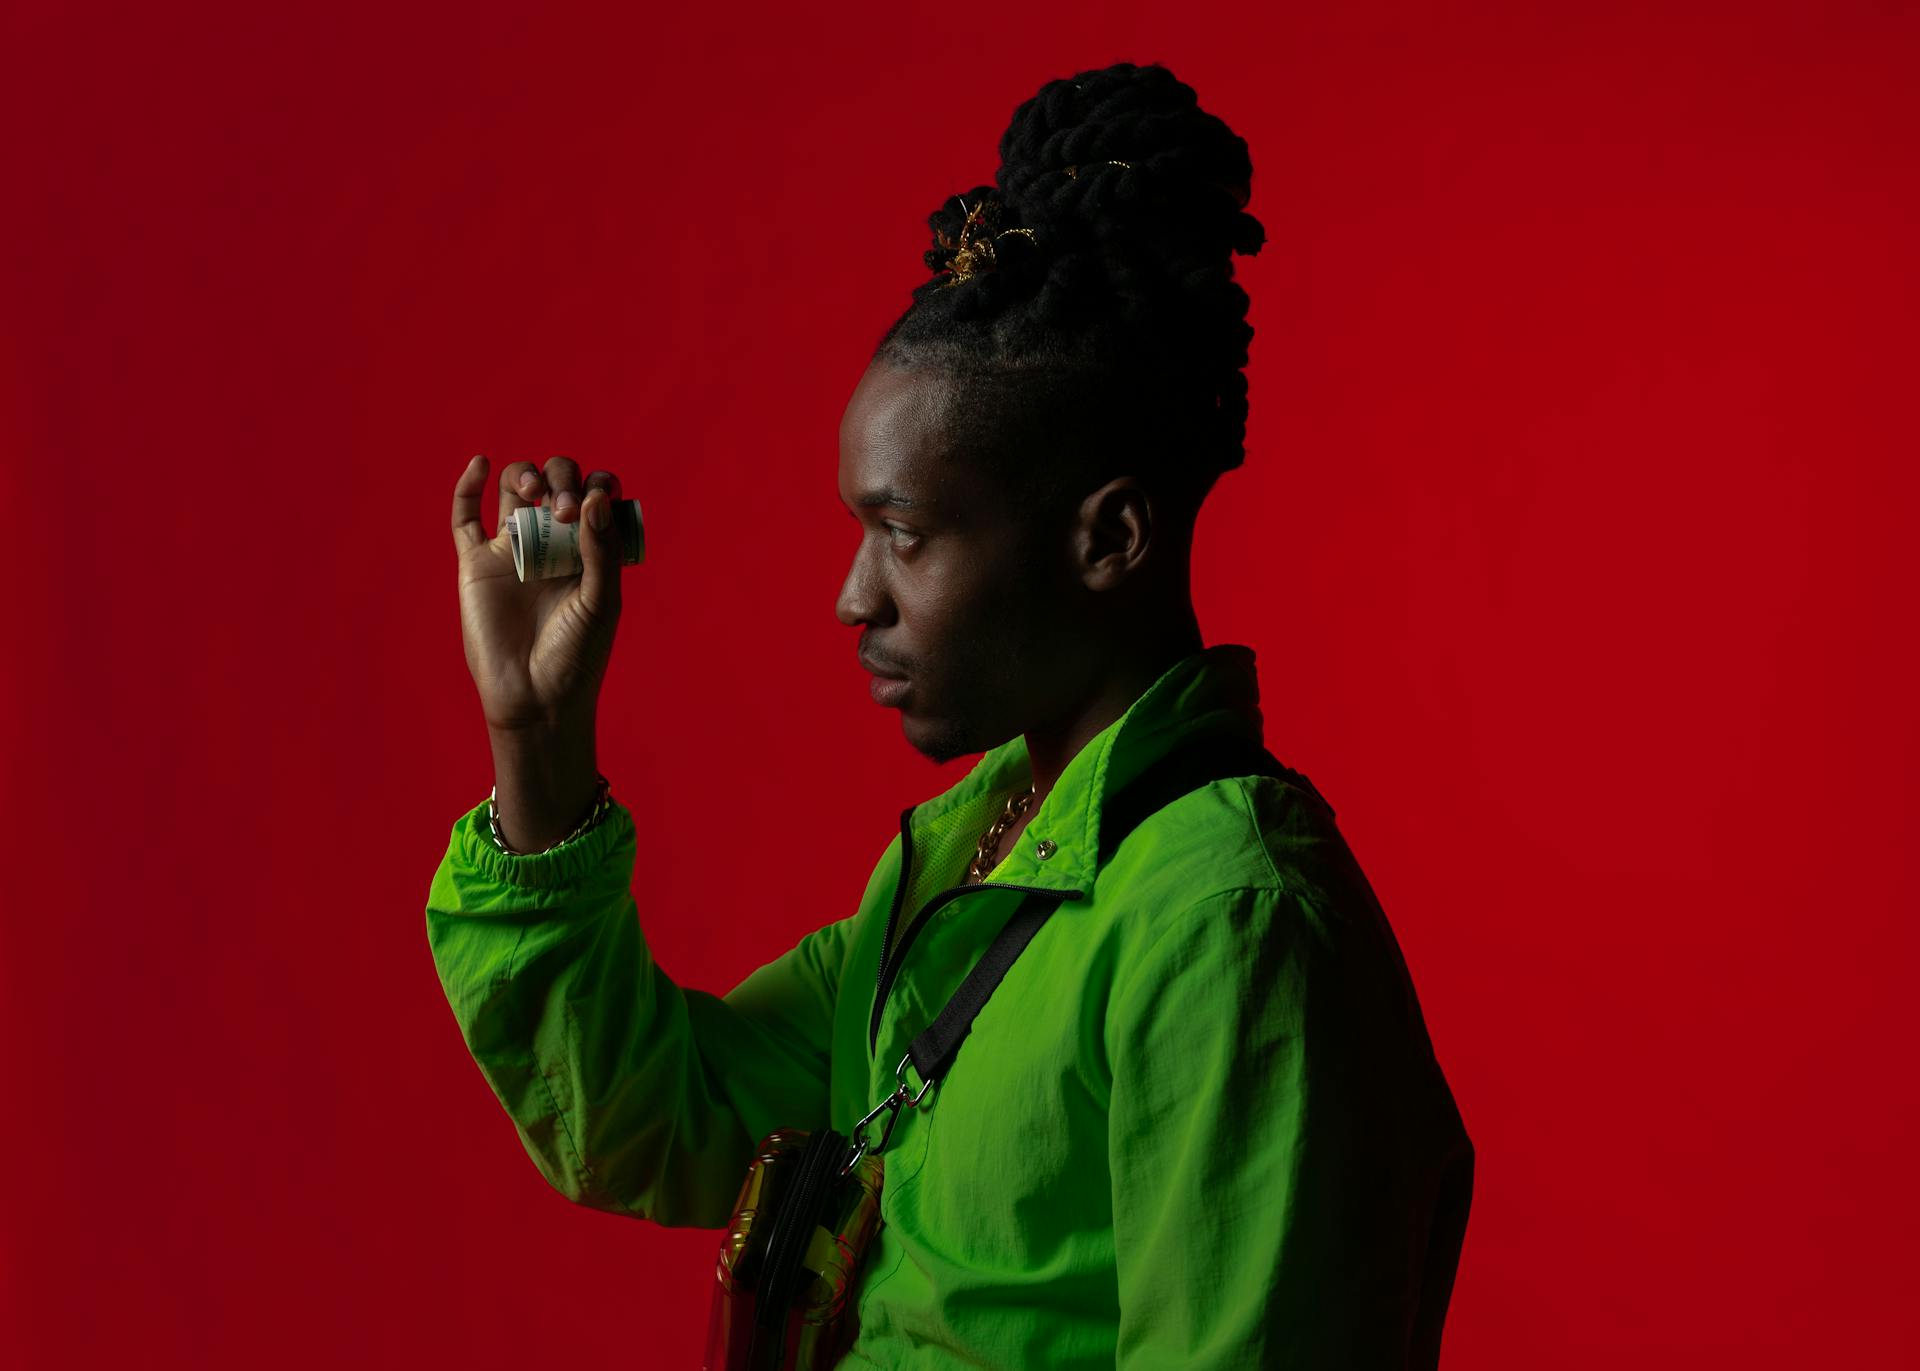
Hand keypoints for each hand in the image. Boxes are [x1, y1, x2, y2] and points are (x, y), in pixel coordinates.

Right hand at [450, 454, 625, 737]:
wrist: (535, 697)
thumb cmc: (577, 655)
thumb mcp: (601, 601)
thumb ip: (601, 549)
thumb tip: (594, 497)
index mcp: (589, 549)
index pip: (593, 496)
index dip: (596, 485)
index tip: (596, 500)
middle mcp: (551, 543)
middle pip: (553, 483)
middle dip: (561, 479)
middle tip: (563, 510)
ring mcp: (512, 550)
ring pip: (512, 490)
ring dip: (525, 475)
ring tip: (533, 493)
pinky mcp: (476, 563)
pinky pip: (464, 517)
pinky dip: (468, 486)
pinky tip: (481, 464)